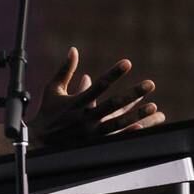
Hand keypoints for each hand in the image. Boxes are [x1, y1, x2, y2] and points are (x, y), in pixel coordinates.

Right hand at [30, 47, 164, 146]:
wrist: (39, 141)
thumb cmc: (47, 111)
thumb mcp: (53, 88)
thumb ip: (65, 69)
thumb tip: (73, 50)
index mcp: (76, 102)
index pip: (99, 85)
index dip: (113, 73)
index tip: (127, 63)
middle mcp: (85, 117)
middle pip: (113, 104)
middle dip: (132, 94)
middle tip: (150, 84)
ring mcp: (91, 132)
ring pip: (119, 123)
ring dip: (137, 115)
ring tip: (154, 107)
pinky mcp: (94, 144)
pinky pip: (116, 139)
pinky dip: (130, 134)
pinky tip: (143, 128)